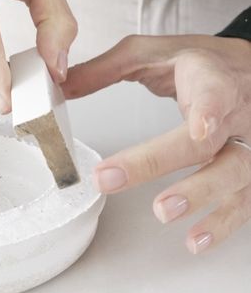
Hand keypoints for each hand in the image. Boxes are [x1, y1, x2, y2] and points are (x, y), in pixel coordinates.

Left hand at [63, 34, 250, 252]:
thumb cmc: (197, 60)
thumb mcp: (149, 52)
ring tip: (164, 211)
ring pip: (233, 173)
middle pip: (208, 141)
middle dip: (161, 162)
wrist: (242, 67)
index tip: (198, 129)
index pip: (213, 92)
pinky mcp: (250, 167)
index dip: (208, 111)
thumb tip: (60, 85)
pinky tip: (195, 240)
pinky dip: (222, 222)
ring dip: (200, 197)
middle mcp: (234, 112)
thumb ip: (104, 69)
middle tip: (116, 178)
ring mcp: (247, 142)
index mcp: (208, 76)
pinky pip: (244, 199)